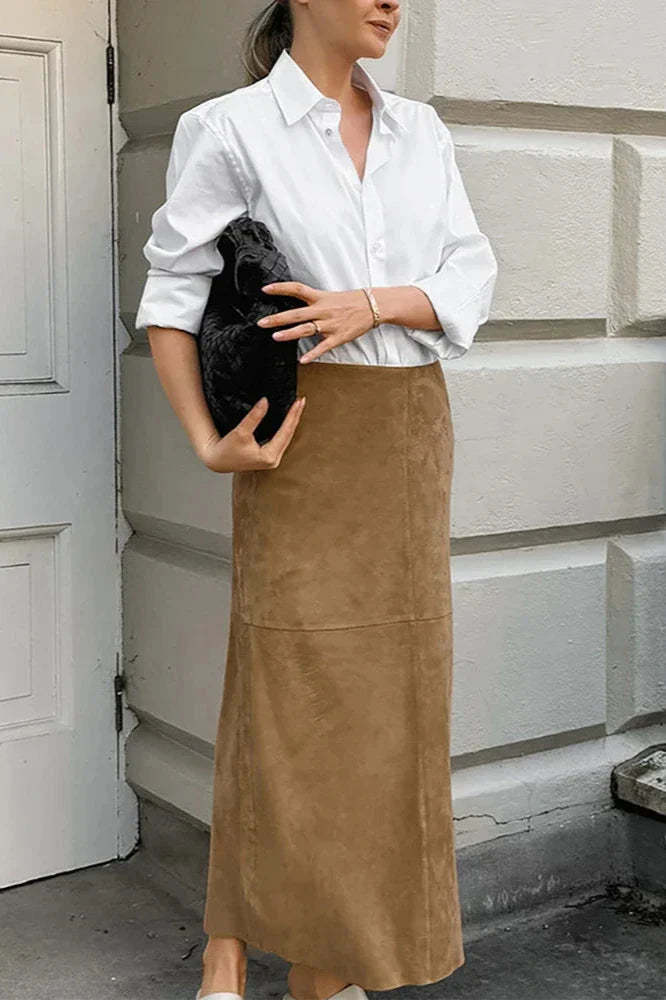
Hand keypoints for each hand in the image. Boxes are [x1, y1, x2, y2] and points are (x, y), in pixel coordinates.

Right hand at [197, 395, 305, 472]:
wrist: (217, 461)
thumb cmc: (226, 449)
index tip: (298, 401)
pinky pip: (281, 439)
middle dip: (295, 417)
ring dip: (292, 422)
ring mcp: (272, 459)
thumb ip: (254, 416)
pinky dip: (285, 428)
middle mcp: (274, 460)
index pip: (286, 432)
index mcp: (269, 456)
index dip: (292, 415)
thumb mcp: (240, 432)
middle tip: (301, 400)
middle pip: (289, 434)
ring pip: (286, 437)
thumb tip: (265, 401)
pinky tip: (288, 419)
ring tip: (297, 407)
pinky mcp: (268, 455)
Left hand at [257, 281, 374, 362]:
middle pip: (296, 313)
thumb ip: (314, 301)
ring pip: (306, 329)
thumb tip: (297, 303)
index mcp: (320, 297)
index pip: (297, 289)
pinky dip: (313, 354)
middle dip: (277, 318)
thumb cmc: (351, 301)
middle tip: (261, 322)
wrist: (374, 306)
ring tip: (275, 337)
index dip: (280, 288)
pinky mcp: (338, 337)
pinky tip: (303, 360)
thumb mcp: (330, 296)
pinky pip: (323, 346)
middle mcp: (323, 310)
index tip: (265, 289)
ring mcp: (330, 324)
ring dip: (290, 334)